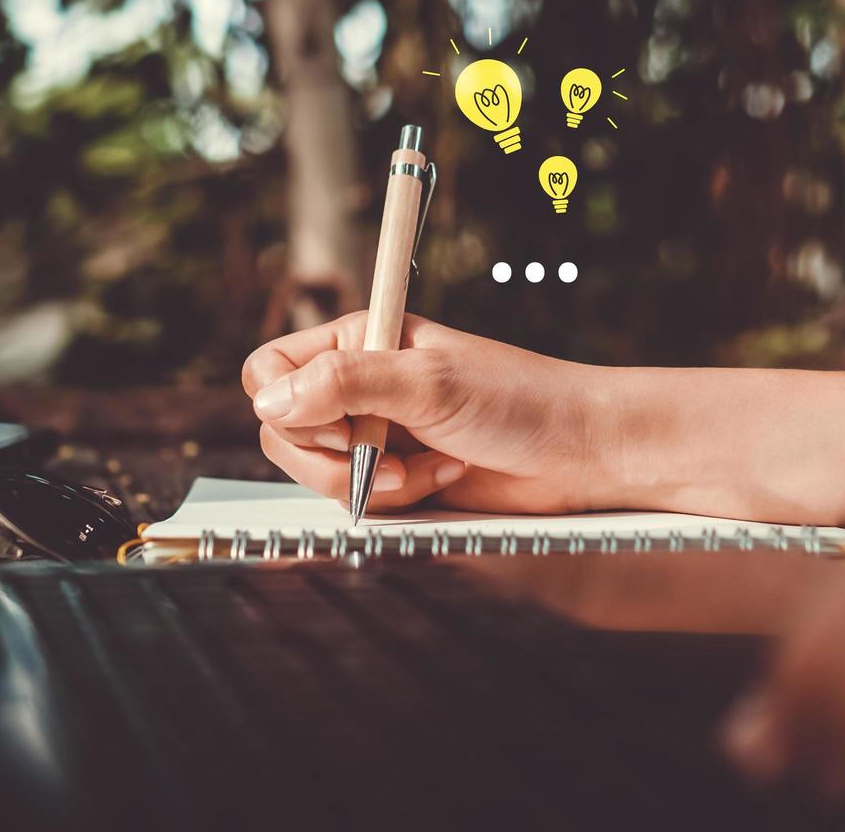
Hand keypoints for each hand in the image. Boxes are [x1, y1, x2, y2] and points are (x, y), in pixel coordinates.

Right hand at [243, 311, 602, 513]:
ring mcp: (373, 434)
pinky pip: (356, 502)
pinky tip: (443, 477)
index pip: (268, 370)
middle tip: (387, 455)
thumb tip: (268, 399)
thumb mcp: (429, 382)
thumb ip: (347, 383)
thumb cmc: (517, 400)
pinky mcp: (393, 478)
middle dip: (330, 457)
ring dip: (370, 482)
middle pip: (282, 431)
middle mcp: (356, 385)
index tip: (339, 422)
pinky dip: (396, 500)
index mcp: (358, 341)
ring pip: (315, 473)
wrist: (576, 451)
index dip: (286, 404)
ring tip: (428, 467)